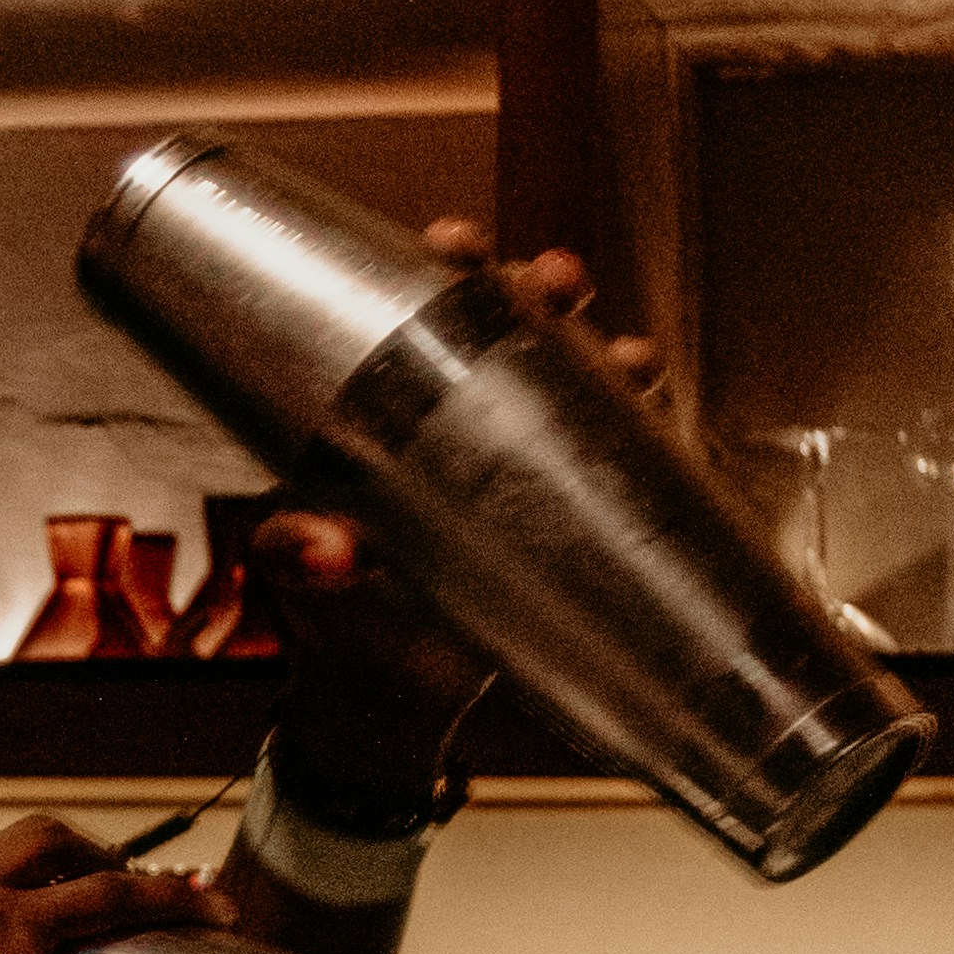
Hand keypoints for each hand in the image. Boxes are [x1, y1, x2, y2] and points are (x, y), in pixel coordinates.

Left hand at [244, 214, 667, 803]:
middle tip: (552, 283)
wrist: (391, 707)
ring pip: (572, 378)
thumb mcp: (302, 584)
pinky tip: (655, 407)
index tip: (456, 246)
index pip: (416, 309)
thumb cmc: (335, 627)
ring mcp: (519, 458)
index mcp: (383, 405)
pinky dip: (639, 424)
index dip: (440, 265)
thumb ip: (298, 560)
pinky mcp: (567, 512)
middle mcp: (458, 413)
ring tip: (626, 358)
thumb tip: (328, 549)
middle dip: (537, 290)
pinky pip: (614, 453)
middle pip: (507, 324)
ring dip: (604, 353)